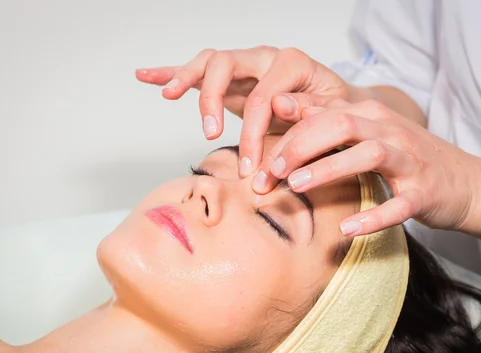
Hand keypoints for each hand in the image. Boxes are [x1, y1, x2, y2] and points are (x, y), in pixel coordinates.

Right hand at [135, 47, 368, 175]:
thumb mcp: (334, 112)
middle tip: (212, 135)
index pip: (262, 96)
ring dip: (186, 78)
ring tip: (168, 94)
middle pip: (225, 64)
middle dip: (213, 100)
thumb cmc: (333, 110)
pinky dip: (171, 72)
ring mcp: (244, 66)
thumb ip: (312, 110)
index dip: (254, 133)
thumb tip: (282, 107)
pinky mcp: (231, 79)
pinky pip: (197, 71)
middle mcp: (263, 58)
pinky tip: (146, 75)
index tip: (251, 167)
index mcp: (291, 64)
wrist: (334, 104)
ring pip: (208, 62)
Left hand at [252, 99, 480, 235]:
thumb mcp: (367, 132)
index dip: (286, 133)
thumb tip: (282, 105)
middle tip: (270, 172)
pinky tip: (346, 229)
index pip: (322, 114)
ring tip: (297, 186)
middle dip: (300, 145)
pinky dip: (372, 217)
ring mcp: (410, 161)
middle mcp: (390, 131)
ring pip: (369, 155)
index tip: (258, 159)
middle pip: (340, 124)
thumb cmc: (406, 158)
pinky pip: (398, 205)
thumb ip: (327, 119)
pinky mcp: (424, 193)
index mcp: (372, 115)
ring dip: (330, 169)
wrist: (466, 183)